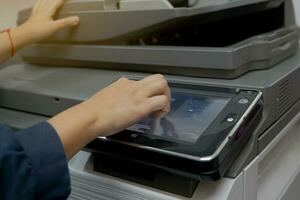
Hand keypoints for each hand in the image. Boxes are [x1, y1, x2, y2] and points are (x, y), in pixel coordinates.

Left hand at [12, 0, 78, 48]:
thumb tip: (77, 18)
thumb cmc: (39, 31)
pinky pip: (37, 6)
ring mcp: (37, 12)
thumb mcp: (54, 27)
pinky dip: (40, 3)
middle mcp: (43, 8)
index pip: (57, 1)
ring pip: (43, 1)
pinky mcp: (33, 16)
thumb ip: (65, 22)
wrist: (25, 35)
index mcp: (48, 10)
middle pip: (50, 0)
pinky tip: (39, 4)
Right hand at [48, 74, 170, 157]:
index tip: (145, 101)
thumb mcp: (107, 98)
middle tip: (159, 102)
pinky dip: (165, 108)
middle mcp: (133, 85)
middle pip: (157, 78)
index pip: (142, 82)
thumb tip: (122, 106)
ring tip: (161, 109)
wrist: (90, 116)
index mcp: (123, 83)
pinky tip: (158, 115)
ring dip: (166, 96)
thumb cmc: (94, 112)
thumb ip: (117, 98)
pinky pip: (162, 101)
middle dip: (163, 89)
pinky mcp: (142, 106)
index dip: (147, 92)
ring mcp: (138, 94)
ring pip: (163, 84)